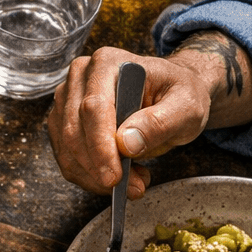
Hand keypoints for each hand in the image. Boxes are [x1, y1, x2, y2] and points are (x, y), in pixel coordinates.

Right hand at [45, 33, 251, 197]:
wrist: (172, 95)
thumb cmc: (179, 94)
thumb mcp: (187, 106)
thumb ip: (160, 122)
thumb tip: (126, 143)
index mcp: (108, 63)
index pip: (93, 107)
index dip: (100, 146)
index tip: (114, 176)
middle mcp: (80, 77)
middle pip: (74, 130)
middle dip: (99, 168)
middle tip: (133, 189)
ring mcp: (67, 100)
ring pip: (67, 149)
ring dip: (95, 176)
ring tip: (134, 182)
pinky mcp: (64, 123)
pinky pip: (68, 159)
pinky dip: (90, 177)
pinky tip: (119, 175)